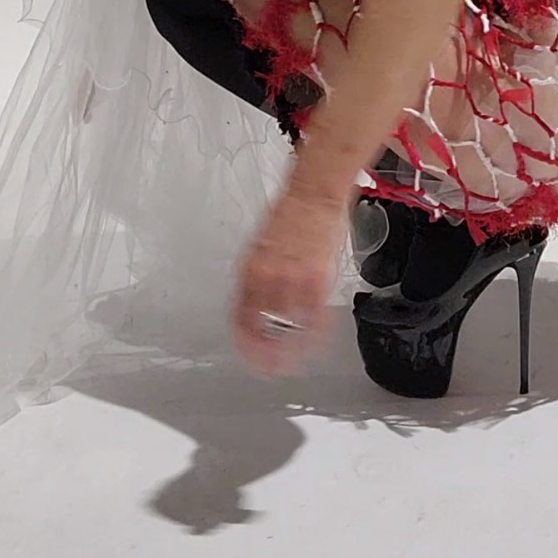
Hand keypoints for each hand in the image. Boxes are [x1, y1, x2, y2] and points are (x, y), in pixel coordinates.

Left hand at [232, 187, 345, 376]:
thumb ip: (257, 272)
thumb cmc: (289, 212)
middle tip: (266, 366)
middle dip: (262, 351)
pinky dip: (313, 337)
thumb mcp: (260, 243)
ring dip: (286, 350)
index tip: (245, 352)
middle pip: (260, 326)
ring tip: (289, 363)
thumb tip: (254, 295)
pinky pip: (314, 318)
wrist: (313, 192)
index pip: (239, 314)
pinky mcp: (317, 279)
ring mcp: (293, 279)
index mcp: (249, 268)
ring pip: (285, 327)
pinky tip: (313, 346)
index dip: (241, 339)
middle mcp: (267, 276)